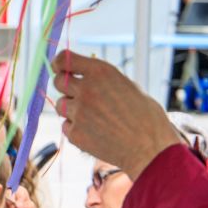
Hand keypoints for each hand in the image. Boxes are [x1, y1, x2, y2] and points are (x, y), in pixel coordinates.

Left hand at [53, 51, 184, 180]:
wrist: (149, 148)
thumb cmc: (145, 116)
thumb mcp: (127, 86)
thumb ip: (102, 80)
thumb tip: (82, 76)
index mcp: (100, 72)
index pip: (64, 59)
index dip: (58, 63)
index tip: (58, 67)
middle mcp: (86, 90)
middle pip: (57, 82)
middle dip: (64, 86)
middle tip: (77, 94)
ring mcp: (79, 113)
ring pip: (61, 106)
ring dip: (71, 109)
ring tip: (93, 117)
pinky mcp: (75, 134)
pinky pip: (66, 126)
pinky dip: (76, 128)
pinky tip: (94, 131)